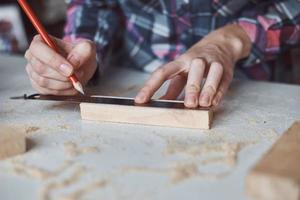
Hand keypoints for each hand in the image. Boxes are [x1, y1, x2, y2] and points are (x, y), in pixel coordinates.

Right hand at [24, 35, 96, 94]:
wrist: (81, 67)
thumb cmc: (80, 54)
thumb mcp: (87, 48)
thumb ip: (83, 51)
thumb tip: (73, 63)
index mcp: (40, 42)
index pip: (38, 49)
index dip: (53, 60)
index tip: (70, 69)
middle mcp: (33, 57)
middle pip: (41, 68)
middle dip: (62, 75)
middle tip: (77, 75)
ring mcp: (34, 72)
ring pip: (44, 82)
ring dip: (64, 84)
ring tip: (76, 79)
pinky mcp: (38, 86)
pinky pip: (48, 92)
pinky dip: (63, 91)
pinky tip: (71, 85)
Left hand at [135, 24, 250, 106]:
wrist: (221, 44)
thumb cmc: (195, 63)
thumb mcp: (181, 72)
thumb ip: (173, 89)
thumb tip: (160, 105)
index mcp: (180, 61)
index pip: (163, 72)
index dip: (150, 86)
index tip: (140, 100)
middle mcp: (196, 60)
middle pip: (193, 69)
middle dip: (192, 87)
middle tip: (188, 104)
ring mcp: (213, 63)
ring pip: (212, 73)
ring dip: (208, 88)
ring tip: (203, 104)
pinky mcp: (227, 70)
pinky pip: (224, 81)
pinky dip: (219, 92)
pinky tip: (214, 103)